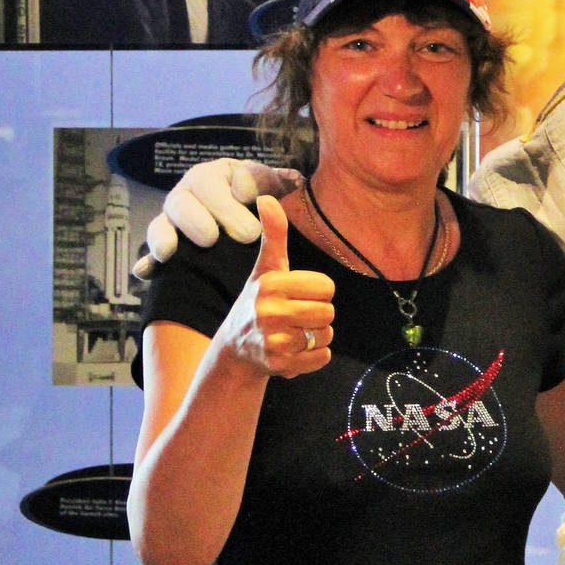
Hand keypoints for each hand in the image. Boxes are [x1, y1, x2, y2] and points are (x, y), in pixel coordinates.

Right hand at [133, 158, 303, 275]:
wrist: (248, 229)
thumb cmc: (261, 203)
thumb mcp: (272, 189)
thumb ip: (277, 183)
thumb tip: (292, 179)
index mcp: (215, 175)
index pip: (216, 179)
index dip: (232, 193)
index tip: (249, 209)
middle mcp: (188, 194)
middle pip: (184, 201)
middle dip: (204, 219)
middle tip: (236, 237)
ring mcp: (173, 220)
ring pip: (161, 224)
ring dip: (166, 237)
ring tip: (171, 252)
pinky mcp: (164, 246)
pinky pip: (150, 255)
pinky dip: (147, 263)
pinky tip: (145, 272)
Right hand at [219, 197, 333, 377]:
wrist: (236, 348)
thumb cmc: (259, 301)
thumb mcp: (266, 268)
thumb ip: (273, 234)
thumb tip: (266, 198)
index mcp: (271, 284)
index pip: (326, 287)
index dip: (317, 292)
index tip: (298, 294)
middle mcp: (269, 312)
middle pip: (328, 312)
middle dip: (317, 315)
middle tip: (296, 316)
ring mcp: (274, 341)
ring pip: (326, 335)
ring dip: (316, 335)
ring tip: (293, 331)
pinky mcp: (281, 366)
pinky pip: (323, 357)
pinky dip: (314, 356)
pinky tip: (293, 350)